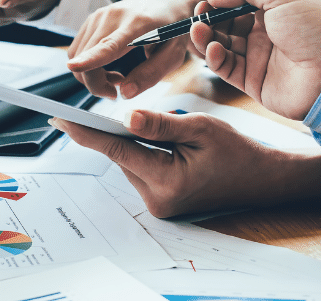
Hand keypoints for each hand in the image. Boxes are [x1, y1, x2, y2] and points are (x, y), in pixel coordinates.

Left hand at [50, 110, 320, 217]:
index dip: (85, 131)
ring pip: (132, 160)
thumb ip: (161, 124)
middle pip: (122, 154)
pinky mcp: (162, 201)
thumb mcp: (202, 128)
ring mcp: (158, 203)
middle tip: (154, 117)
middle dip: (129, 130)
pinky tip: (173, 146)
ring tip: (179, 137)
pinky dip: (148, 151)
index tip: (58, 118)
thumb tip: (126, 117)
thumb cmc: (238, 152)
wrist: (263, 180)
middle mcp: (157, 198)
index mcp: (166, 180)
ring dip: (141, 141)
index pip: (116, 149)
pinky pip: (143, 167)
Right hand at [66, 0, 200, 98]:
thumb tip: (124, 94)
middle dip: (96, 84)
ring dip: (92, 75)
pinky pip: (78, 50)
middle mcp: (114, 16)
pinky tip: (108, 66)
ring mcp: (100, 15)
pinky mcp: (92, 19)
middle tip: (118, 91)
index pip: (110, 44)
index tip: (74, 66)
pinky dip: (88, 65)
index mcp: (138, 25)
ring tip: (118, 77)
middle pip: (87, 57)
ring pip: (78, 56)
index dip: (91, 58)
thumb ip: (151, 74)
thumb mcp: (174, 55)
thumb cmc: (173, 29)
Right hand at [192, 0, 320, 119]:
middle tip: (198, 11)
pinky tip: (212, 49)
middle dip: (209, 14)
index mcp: (275, 6)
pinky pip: (226, 67)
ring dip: (205, 35)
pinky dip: (214, 57)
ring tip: (198, 29)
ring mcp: (258, 56)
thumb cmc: (316, 26)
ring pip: (221, 43)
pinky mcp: (253, 81)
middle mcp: (265, 30)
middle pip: (226, 19)